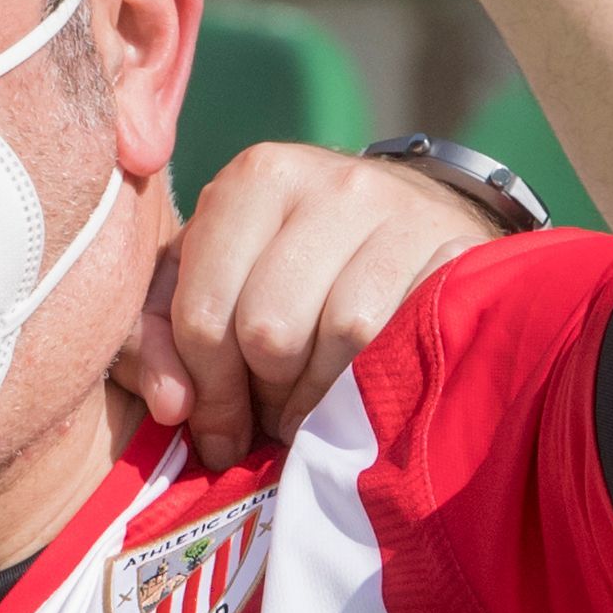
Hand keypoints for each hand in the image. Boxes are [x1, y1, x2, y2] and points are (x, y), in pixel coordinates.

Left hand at [113, 144, 500, 468]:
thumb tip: (171, 407)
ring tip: (310, 407)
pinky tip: (359, 392)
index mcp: (250, 181)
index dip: (206, 391)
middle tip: (269, 416)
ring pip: (342, 336)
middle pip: (270, 329)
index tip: (213, 431)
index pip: (204, 312)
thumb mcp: (205, 280)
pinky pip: (405, 338)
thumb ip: (155, 337)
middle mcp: (326, 183)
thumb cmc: (285, 262)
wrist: (408, 221)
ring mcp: (399, 210)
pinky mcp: (457, 245)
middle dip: (262, 393)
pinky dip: (376, 382)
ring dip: (320, 396)